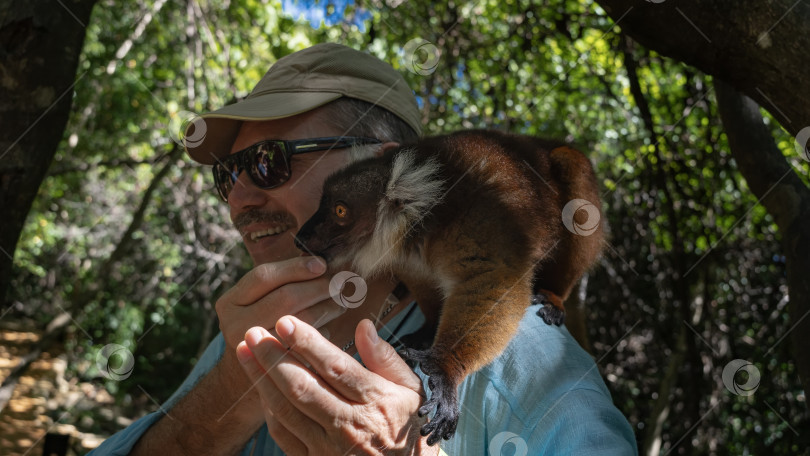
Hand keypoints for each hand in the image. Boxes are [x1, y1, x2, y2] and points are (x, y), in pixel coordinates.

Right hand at [214, 256, 345, 419]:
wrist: (242, 376)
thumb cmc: (260, 327)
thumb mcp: (256, 303)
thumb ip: (279, 284)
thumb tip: (320, 263)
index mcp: (230, 302)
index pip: (264, 276)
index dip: (295, 268)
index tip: (322, 264)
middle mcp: (234, 325)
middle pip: (285, 297)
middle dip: (318, 287)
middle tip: (340, 283)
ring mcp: (252, 349)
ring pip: (299, 320)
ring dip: (326, 307)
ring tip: (343, 300)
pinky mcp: (272, 367)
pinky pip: (305, 344)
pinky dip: (321, 332)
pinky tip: (331, 324)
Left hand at [236, 316, 439, 455]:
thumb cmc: (408, 425)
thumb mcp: (411, 389)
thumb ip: (385, 357)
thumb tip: (363, 325)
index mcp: (376, 401)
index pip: (335, 367)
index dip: (307, 343)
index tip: (286, 321)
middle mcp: (351, 425)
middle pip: (303, 387)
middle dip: (274, 357)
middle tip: (254, 332)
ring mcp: (330, 447)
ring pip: (287, 410)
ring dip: (262, 379)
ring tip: (245, 350)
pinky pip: (284, 434)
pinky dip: (268, 408)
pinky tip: (259, 385)